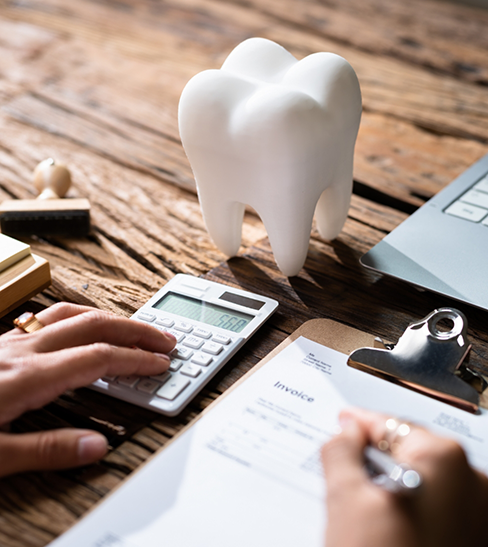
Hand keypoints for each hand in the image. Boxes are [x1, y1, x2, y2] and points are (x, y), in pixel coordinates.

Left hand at [0, 302, 175, 476]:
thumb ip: (47, 451)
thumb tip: (96, 446)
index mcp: (27, 377)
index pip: (98, 357)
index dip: (136, 359)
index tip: (160, 363)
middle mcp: (23, 350)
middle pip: (94, 325)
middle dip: (136, 331)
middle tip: (163, 339)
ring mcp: (12, 341)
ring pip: (72, 313)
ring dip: (110, 319)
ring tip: (133, 329)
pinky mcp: (2, 343)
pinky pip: (50, 316)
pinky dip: (80, 316)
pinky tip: (85, 326)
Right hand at [321, 408, 487, 546]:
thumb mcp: (345, 500)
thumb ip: (341, 451)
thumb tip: (346, 432)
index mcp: (447, 462)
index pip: (392, 425)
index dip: (360, 423)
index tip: (345, 422)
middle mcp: (475, 485)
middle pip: (411, 453)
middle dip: (376, 458)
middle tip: (345, 467)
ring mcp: (480, 517)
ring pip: (424, 483)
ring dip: (392, 484)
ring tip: (364, 507)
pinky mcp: (474, 539)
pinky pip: (437, 509)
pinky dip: (411, 507)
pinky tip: (387, 528)